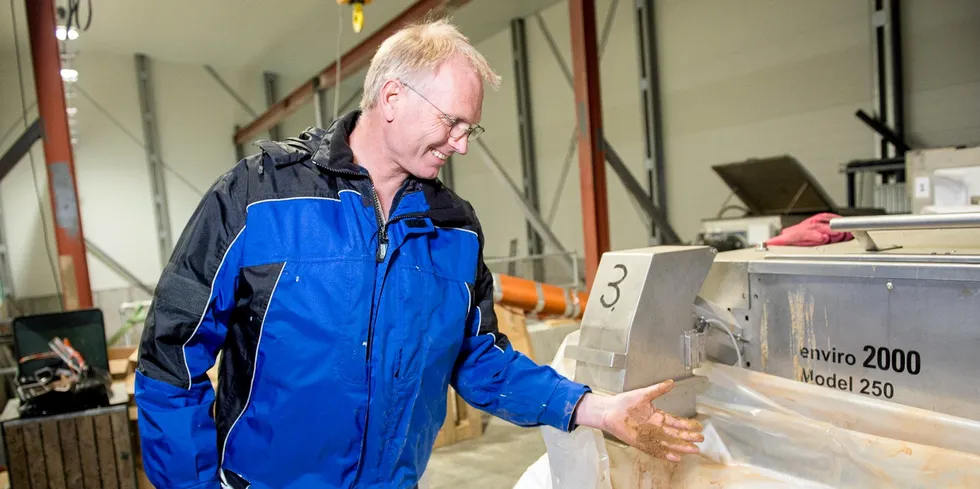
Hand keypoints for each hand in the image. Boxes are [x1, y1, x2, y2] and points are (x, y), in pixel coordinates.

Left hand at [573, 379, 703, 461]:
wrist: (609, 410)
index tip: (698, 427)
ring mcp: (649, 436)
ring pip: (668, 443)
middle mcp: (655, 427)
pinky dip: (665, 454)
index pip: (675, 422)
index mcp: (657, 416)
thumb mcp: (644, 394)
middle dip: (688, 438)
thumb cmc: (625, 402)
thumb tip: (672, 382)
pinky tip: (675, 457)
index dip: (687, 425)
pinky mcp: (640, 442)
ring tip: (693, 450)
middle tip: (700, 441)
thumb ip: (659, 389)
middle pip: (675, 434)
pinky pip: (655, 450)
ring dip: (680, 447)